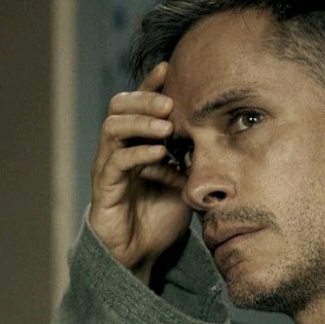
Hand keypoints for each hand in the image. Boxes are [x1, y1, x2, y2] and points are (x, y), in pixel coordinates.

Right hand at [89, 62, 190, 283]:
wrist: (143, 255)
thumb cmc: (161, 217)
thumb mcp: (186, 181)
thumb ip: (194, 157)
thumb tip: (220, 134)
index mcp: (136, 142)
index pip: (138, 103)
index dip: (151, 84)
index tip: (171, 67)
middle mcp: (118, 149)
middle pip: (118, 106)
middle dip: (144, 99)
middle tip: (170, 102)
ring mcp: (108, 168)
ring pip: (112, 128)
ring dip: (140, 122)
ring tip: (166, 126)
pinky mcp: (105, 189)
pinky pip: (115, 162)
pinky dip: (137, 153)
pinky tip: (159, 153)